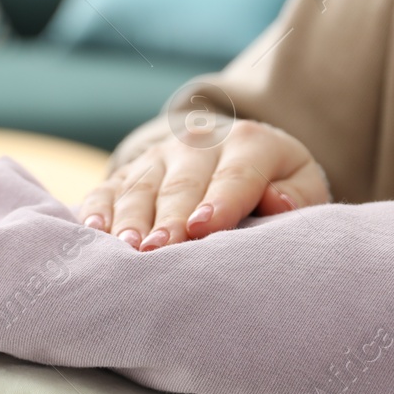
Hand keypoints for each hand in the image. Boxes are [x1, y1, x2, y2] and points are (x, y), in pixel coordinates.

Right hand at [80, 119, 330, 249]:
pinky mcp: (129, 172)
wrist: (230, 151)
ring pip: (142, 189)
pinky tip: (93, 233)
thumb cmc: (272, 183)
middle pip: (182, 185)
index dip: (219, 202)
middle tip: (159, 250)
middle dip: (170, 218)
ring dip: (131, 219)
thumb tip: (277, 202)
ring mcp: (158, 158)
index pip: (235, 175)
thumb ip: (298, 193)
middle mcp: (199, 144)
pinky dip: (97, 211)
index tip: (204, 228)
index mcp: (249, 144)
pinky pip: (108, 191)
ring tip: (126, 247)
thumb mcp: (300, 180)